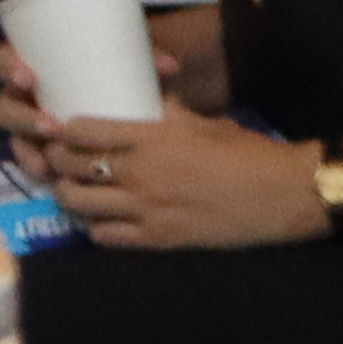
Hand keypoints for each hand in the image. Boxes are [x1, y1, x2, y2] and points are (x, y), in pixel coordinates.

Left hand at [0, 75, 322, 248]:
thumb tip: (148, 105)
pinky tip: (102, 220)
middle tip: (60, 159)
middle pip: (72, 166)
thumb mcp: (208, 123)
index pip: (84, 131)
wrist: (285, 194)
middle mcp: (141, 172)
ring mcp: (146, 208)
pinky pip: (104, 236)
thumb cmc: (251, 152)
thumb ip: (170, 116)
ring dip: (68, 195)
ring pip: (78, 203)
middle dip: (57, 161)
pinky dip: (95, 227)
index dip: (65, 130)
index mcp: (154, 137)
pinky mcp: (157, 238)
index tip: (63, 129)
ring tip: (74, 190)